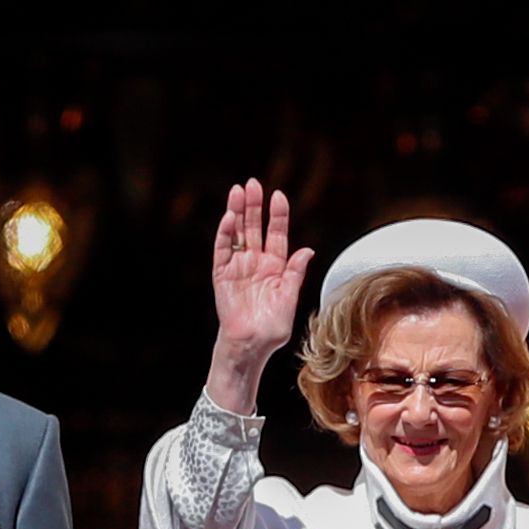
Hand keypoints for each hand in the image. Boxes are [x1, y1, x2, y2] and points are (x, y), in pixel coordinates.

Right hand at [205, 180, 312, 414]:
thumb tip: (307, 250)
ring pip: (237, 233)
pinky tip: (228, 218)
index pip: (276, 234)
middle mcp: (256, 262)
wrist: (251, 345)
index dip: (277, 215)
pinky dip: (224, 234)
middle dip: (254, 205)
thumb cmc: (271, 328)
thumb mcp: (289, 299)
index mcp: (276, 267)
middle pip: (254, 227)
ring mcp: (238, 267)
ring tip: (237, 191)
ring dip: (237, 212)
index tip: (278, 195)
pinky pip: (222, 250)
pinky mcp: (222, 275)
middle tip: (252, 183)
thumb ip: (295, 274)